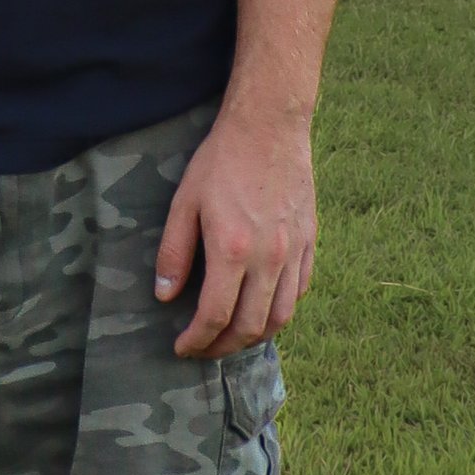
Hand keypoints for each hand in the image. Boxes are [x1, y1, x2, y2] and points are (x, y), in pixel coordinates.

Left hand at [153, 105, 316, 357]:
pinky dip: (281, 310)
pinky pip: (300, 290)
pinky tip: (262, 307)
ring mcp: (294, 251)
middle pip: (250, 326)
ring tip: (232, 337)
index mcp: (233, 250)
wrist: (269, 126)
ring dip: (255, 336)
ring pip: (282, 316)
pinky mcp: (310, 241)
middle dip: (223, 347)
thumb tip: (165, 295)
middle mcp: (269, 258)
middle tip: (203, 348)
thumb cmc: (221, 161)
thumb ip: (174, 252)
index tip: (182, 348)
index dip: (197, 340)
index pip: (216, 316)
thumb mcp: (185, 202)